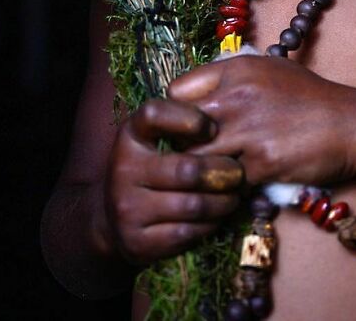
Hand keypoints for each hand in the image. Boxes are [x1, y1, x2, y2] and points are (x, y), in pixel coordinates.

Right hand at [105, 98, 243, 264]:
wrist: (116, 216)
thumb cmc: (152, 165)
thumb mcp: (157, 136)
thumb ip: (183, 120)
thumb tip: (224, 113)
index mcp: (130, 134)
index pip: (155, 115)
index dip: (189, 118)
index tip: (213, 128)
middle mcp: (123, 169)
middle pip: (186, 169)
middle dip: (222, 172)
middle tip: (239, 172)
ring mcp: (127, 207)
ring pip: (192, 205)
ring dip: (222, 202)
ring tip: (234, 195)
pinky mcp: (137, 242)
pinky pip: (186, 232)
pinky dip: (209, 225)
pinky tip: (217, 216)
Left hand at [170, 56, 355, 186]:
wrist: (351, 125)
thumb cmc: (311, 97)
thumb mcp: (271, 70)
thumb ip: (233, 78)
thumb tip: (200, 94)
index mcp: (235, 69)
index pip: (176, 92)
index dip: (176, 113)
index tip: (186, 127)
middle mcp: (235, 97)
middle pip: (178, 130)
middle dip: (182, 146)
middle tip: (192, 157)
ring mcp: (247, 131)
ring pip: (196, 161)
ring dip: (202, 171)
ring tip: (211, 175)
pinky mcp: (260, 164)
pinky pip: (226, 182)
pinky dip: (228, 188)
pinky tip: (238, 185)